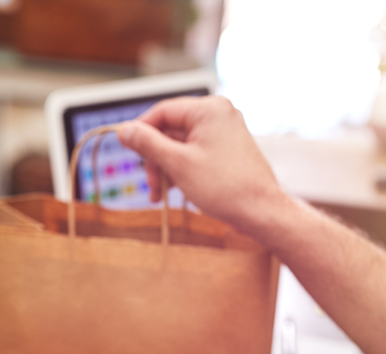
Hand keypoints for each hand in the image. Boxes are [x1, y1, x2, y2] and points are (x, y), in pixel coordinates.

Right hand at [117, 96, 288, 240]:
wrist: (261, 211)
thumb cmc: (226, 188)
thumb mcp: (178, 164)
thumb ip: (148, 144)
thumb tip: (124, 131)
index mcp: (209, 109)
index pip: (162, 112)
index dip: (141, 131)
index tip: (128, 150)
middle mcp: (219, 115)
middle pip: (171, 130)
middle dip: (156, 158)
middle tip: (151, 184)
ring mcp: (225, 132)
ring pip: (181, 145)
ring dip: (167, 168)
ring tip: (161, 194)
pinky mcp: (227, 150)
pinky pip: (195, 153)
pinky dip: (182, 170)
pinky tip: (176, 191)